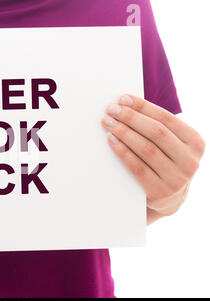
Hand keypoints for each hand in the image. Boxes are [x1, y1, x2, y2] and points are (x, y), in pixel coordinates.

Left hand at [101, 95, 204, 224]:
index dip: (143, 107)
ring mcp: (177, 179)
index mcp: (195, 143)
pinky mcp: (160, 193)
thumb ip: (158, 127)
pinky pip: (137, 168)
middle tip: (111, 110)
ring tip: (108, 123)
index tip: (123, 99)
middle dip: (130, 118)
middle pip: (156, 132)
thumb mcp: (170, 145)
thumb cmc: (164, 162)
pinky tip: (111, 141)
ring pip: (146, 149)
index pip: (167, 119)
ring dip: (123, 133)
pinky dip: (122, 152)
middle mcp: (190, 161)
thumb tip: (127, 104)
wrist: (168, 199)